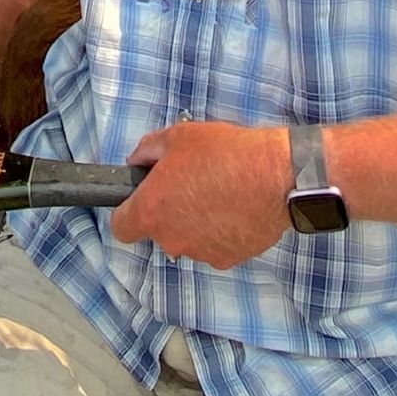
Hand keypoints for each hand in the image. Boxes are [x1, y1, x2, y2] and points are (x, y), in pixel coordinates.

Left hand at [109, 122, 293, 268]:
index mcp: (152, 211)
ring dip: (194, 220)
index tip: (139, 199)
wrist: (275, 176)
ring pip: (187, 237)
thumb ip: (146, 150)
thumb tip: (136, 162)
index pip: (121, 227)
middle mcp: (171, 239)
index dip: (127, 212)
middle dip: (168, 209)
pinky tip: (234, 206)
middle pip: (158, 230)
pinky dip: (219, 230)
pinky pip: (213, 244)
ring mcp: (200, 253)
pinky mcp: (227, 259)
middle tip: (188, 182)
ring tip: (217, 191)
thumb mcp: (178, 136)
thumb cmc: (226, 153)